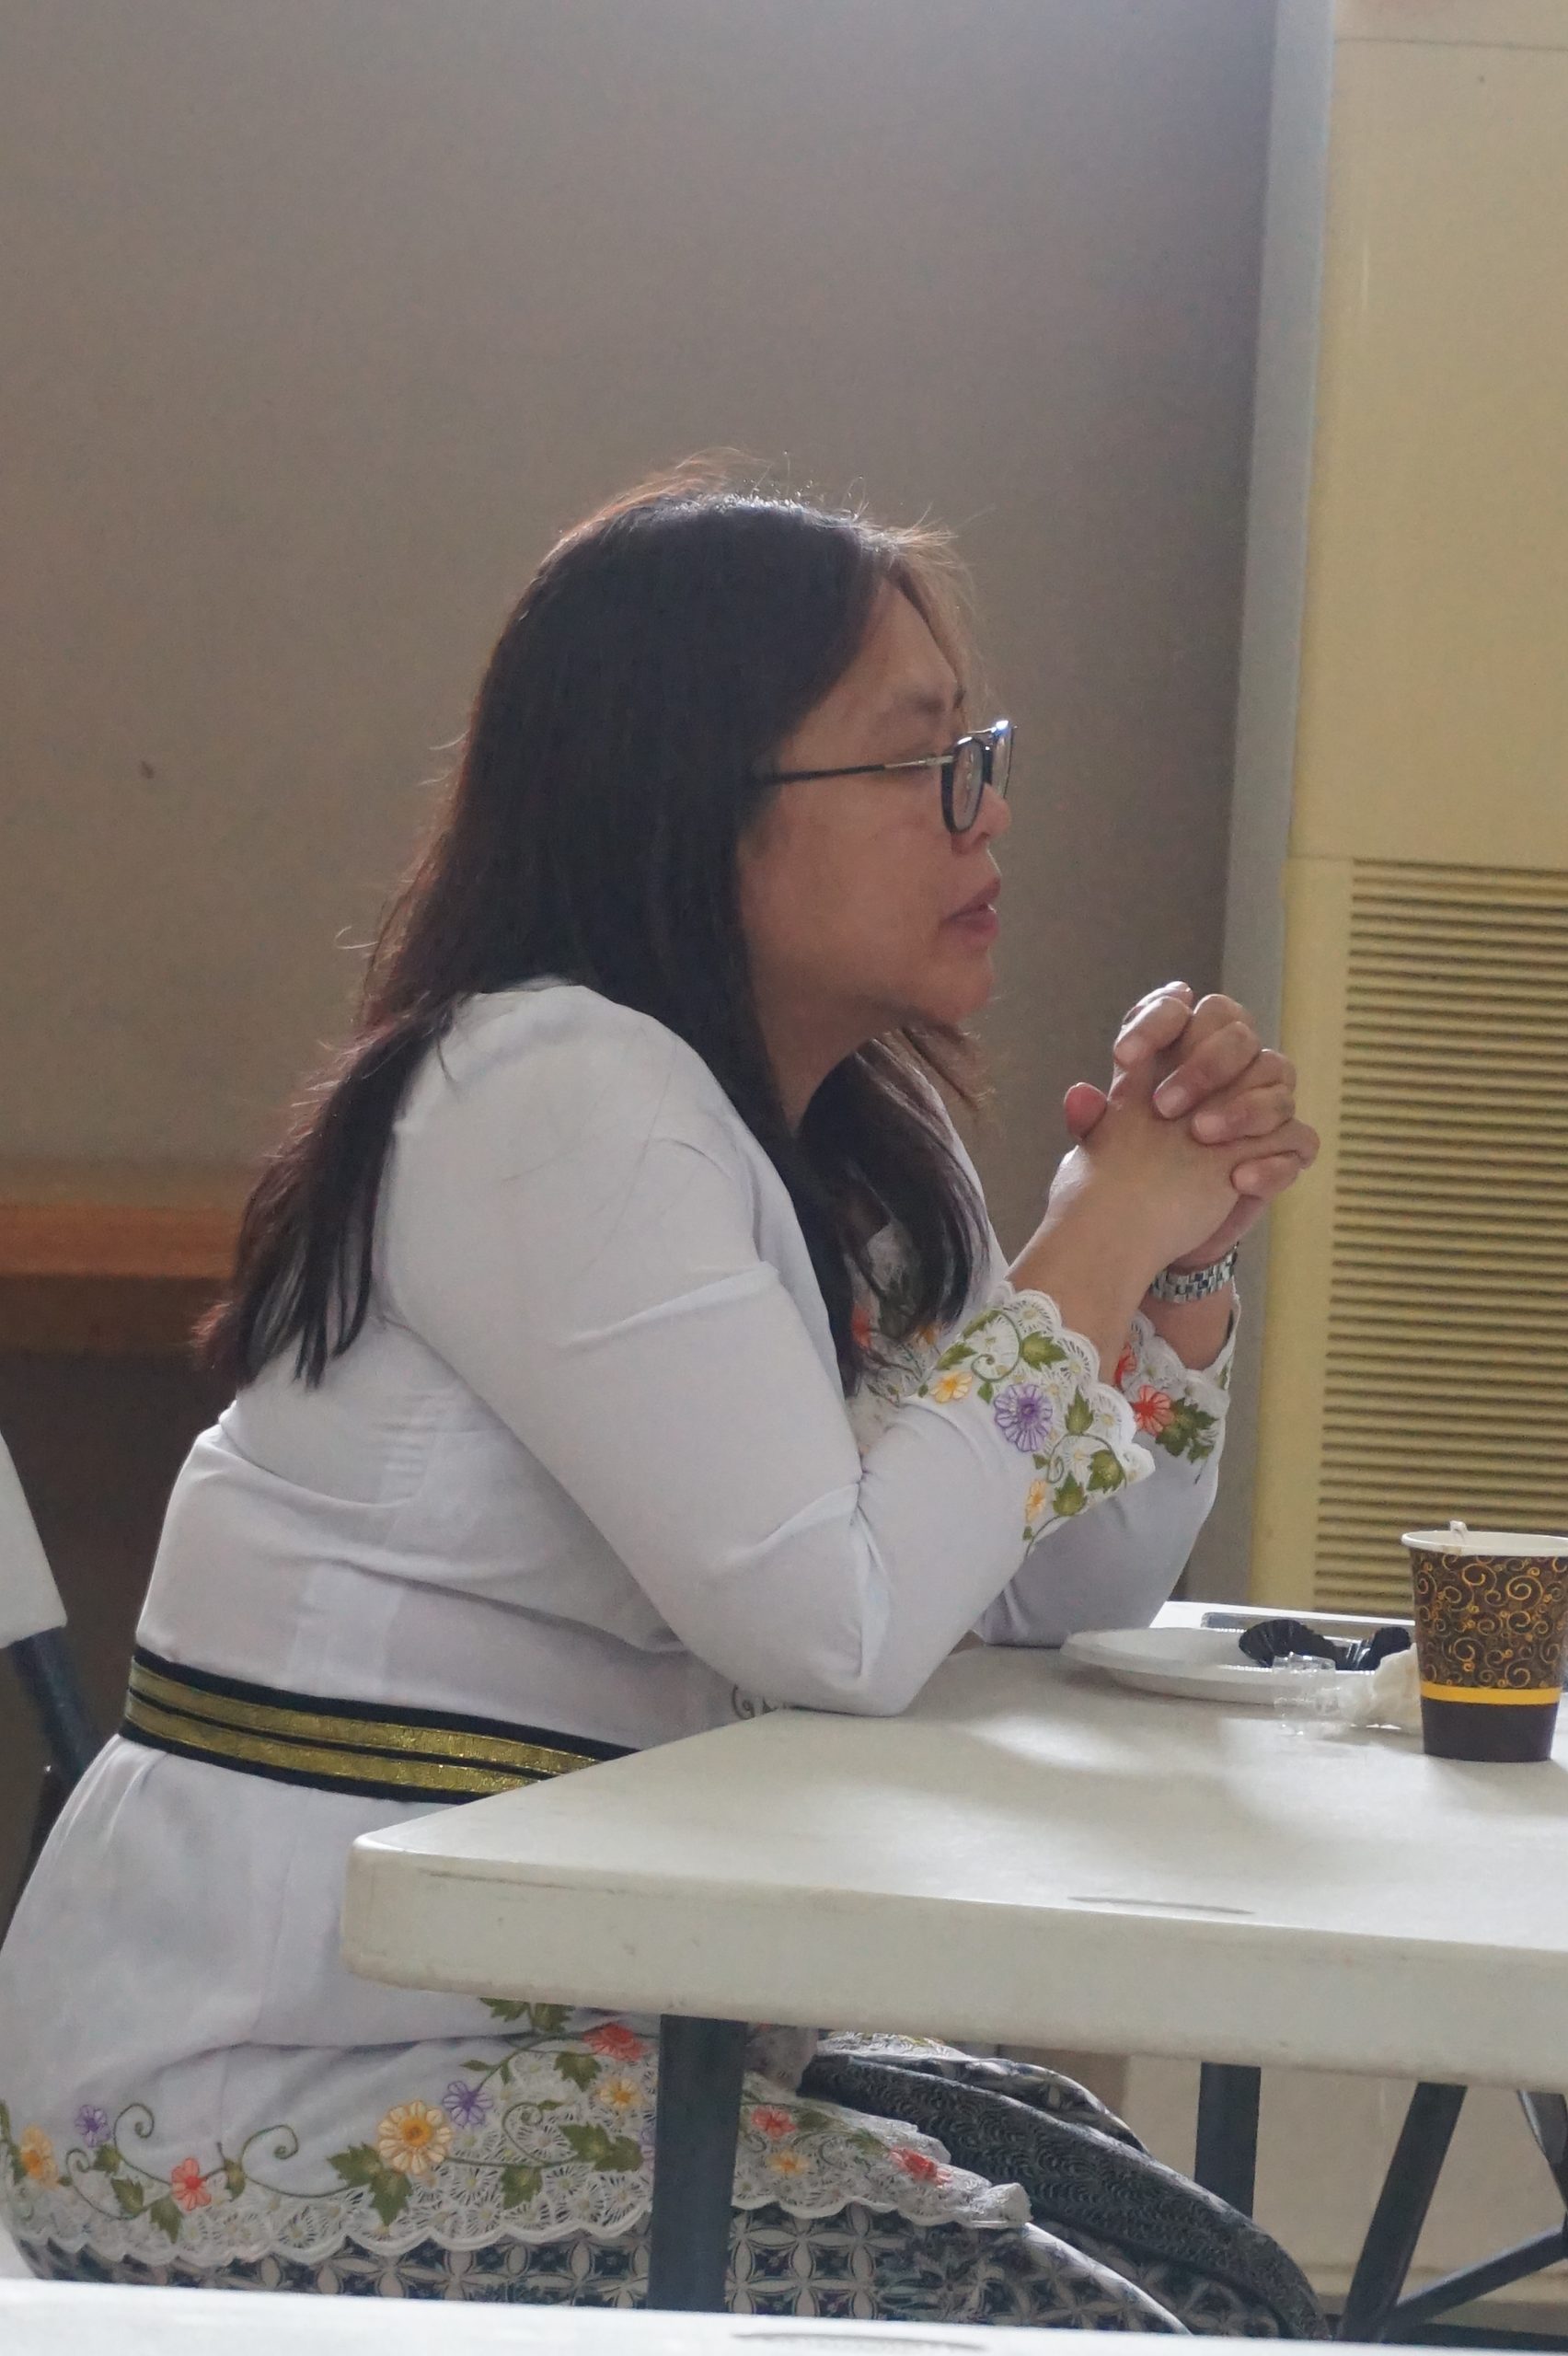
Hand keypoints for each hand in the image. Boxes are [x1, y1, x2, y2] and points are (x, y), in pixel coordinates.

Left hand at [1062, 983, 1318, 1270]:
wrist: (1150, 1229)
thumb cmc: (1128, 1172)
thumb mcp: (1102, 1148)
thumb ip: (1092, 1121)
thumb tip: (1079, 1096)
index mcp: (1176, 1053)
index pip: (1178, 1009)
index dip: (1155, 1021)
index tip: (1123, 1057)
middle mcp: (1225, 1068)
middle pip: (1238, 1032)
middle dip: (1205, 1063)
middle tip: (1164, 1106)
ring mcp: (1261, 1105)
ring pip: (1278, 1077)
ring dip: (1241, 1106)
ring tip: (1201, 1135)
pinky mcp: (1280, 1151)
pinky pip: (1299, 1140)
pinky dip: (1272, 1159)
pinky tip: (1237, 1179)